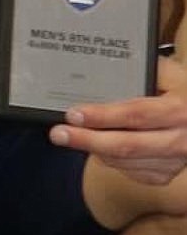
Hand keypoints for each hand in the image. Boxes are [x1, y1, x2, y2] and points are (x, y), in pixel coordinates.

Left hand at [51, 60, 186, 184]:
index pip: (135, 115)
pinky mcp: (165, 175)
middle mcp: (176, 140)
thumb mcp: (176, 75)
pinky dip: (110, 159)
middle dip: (87, 140)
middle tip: (59, 134)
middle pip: (125, 145)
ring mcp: (171, 162)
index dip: (103, 116)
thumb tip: (116, 58)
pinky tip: (99, 147)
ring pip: (124, 162)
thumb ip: (150, 68)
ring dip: (95, 150)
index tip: (75, 113)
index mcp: (177, 111)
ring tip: (72, 137)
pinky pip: (129, 171)